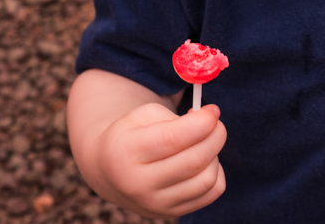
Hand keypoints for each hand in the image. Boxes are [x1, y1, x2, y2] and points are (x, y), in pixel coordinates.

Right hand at [94, 102, 227, 217]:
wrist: (109, 169)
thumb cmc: (132, 135)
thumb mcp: (144, 115)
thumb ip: (177, 117)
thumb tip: (211, 119)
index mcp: (127, 152)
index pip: (174, 139)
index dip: (202, 122)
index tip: (213, 110)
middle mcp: (138, 184)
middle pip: (194, 161)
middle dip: (216, 135)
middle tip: (216, 123)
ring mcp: (154, 203)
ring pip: (206, 180)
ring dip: (214, 155)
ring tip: (204, 143)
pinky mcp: (169, 213)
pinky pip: (210, 194)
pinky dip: (216, 173)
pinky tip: (204, 162)